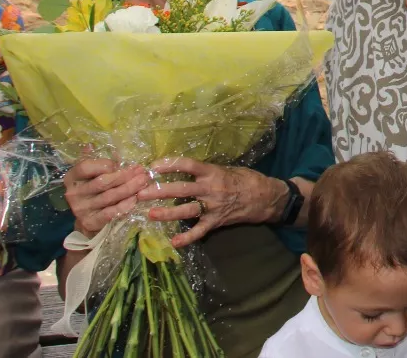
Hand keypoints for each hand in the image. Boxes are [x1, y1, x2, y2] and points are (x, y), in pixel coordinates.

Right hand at [63, 157, 150, 237]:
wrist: (87, 219)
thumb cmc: (91, 190)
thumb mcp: (89, 174)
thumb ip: (93, 160)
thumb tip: (91, 144)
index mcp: (72, 178)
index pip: (86, 167)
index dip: (105, 164)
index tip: (121, 163)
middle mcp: (74, 193)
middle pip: (102, 182)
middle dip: (124, 175)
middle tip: (141, 171)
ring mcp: (81, 209)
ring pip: (109, 196)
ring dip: (129, 188)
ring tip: (143, 181)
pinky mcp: (90, 222)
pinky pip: (111, 213)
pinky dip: (124, 205)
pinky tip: (135, 199)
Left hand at [140, 158, 287, 247]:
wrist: (266, 197)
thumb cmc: (247, 179)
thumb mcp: (228, 168)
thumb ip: (208, 171)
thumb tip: (187, 169)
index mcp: (213, 172)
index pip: (187, 165)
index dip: (170, 164)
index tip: (153, 166)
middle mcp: (211, 188)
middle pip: (180, 188)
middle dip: (158, 191)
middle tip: (140, 193)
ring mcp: (213, 206)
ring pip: (186, 210)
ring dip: (167, 213)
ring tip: (150, 215)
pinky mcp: (216, 221)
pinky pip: (199, 231)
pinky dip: (187, 238)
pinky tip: (173, 242)